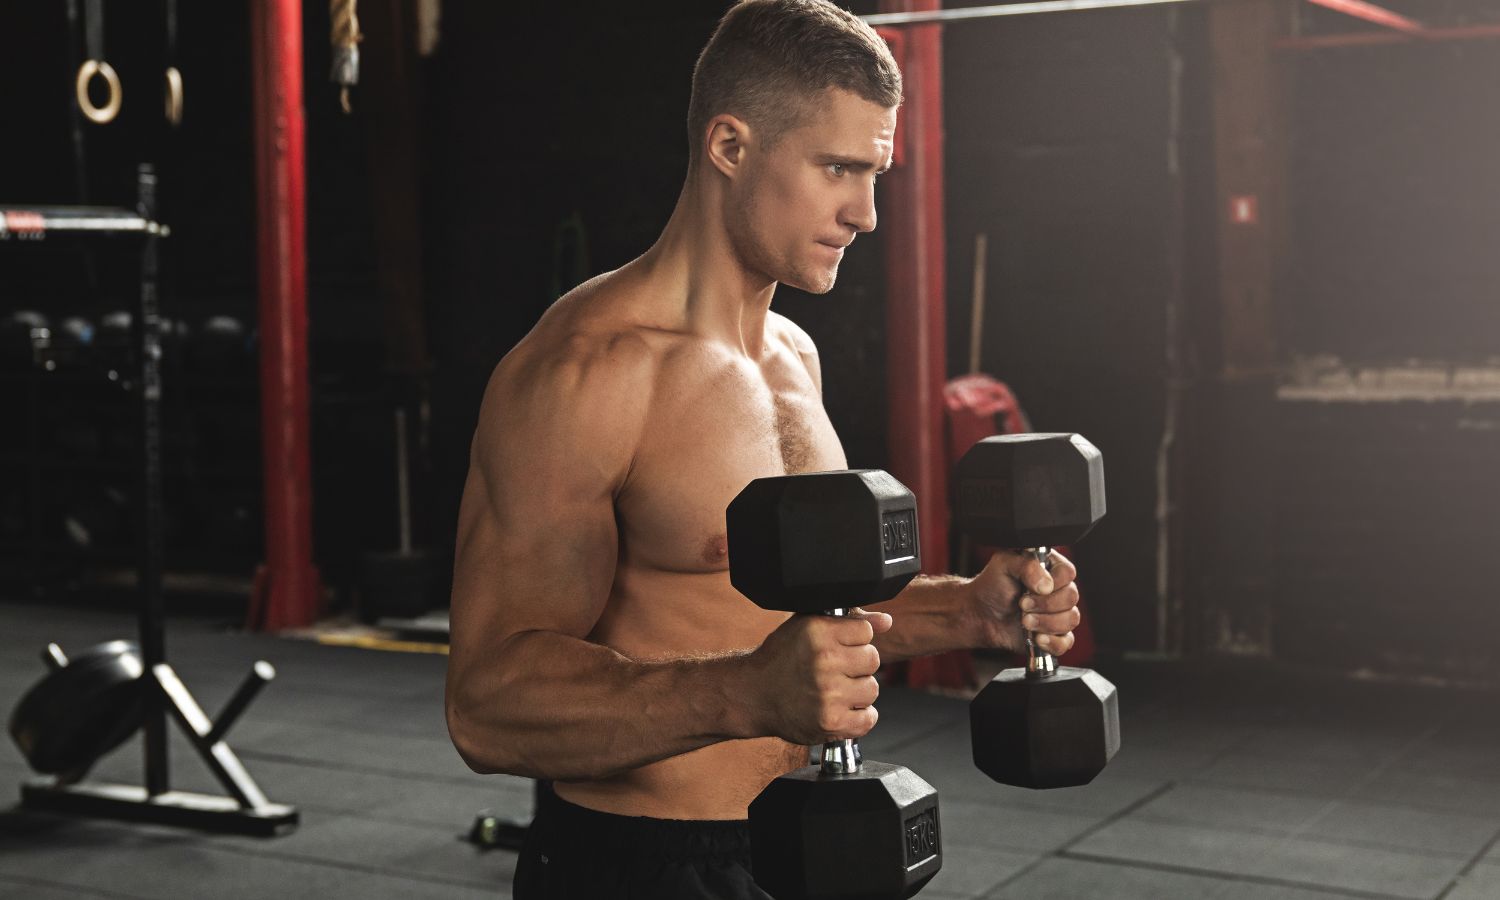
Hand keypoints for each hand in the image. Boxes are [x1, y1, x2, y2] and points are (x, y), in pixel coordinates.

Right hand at [747, 609, 893, 745]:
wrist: (752, 694)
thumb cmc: (780, 658)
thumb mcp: (807, 625)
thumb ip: (848, 620)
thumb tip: (886, 621)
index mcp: (818, 632)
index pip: (865, 631)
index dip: (853, 639)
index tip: (839, 647)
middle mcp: (824, 661)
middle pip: (872, 659)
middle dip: (857, 665)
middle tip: (836, 670)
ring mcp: (829, 694)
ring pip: (872, 689)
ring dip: (857, 691)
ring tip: (834, 690)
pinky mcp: (831, 722)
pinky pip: (868, 718)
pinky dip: (858, 716)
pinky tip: (841, 708)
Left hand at [967, 550, 1080, 655]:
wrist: (981, 613)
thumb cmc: (992, 586)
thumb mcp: (1004, 565)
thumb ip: (1027, 566)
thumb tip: (1047, 585)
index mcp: (1050, 568)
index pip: (1068, 572)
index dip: (1053, 582)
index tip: (1029, 588)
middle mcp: (1058, 590)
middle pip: (1071, 597)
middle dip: (1044, 604)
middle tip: (1022, 605)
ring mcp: (1058, 613)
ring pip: (1071, 619)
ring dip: (1046, 623)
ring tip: (1024, 621)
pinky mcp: (1055, 635)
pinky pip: (1066, 642)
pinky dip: (1052, 642)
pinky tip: (1037, 638)